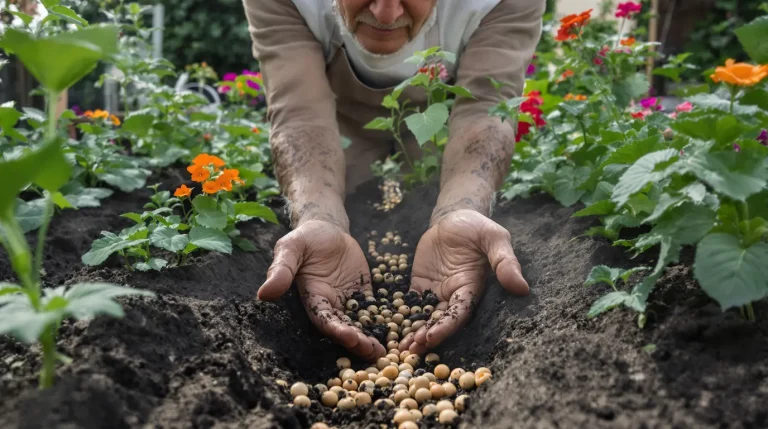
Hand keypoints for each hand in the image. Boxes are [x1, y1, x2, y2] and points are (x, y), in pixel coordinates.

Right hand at [257, 220, 386, 359]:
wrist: (326, 228)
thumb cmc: (305, 238)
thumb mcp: (290, 249)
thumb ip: (281, 270)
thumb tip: (263, 294)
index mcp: (312, 297)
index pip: (324, 319)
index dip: (336, 329)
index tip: (350, 337)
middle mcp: (330, 303)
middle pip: (344, 327)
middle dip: (358, 341)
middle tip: (374, 352)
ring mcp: (348, 299)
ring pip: (360, 323)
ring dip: (371, 337)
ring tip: (385, 351)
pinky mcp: (363, 292)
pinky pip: (374, 309)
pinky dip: (384, 320)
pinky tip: (397, 331)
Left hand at [399, 210, 528, 353]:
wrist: (455, 217)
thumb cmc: (478, 227)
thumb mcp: (494, 238)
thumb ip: (505, 262)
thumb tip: (522, 287)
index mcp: (471, 289)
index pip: (458, 313)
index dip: (445, 327)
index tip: (431, 338)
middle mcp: (453, 295)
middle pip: (439, 321)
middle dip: (425, 337)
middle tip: (408, 351)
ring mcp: (436, 292)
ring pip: (423, 317)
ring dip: (412, 332)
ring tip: (397, 349)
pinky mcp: (420, 285)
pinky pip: (410, 304)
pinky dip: (400, 316)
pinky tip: (388, 327)